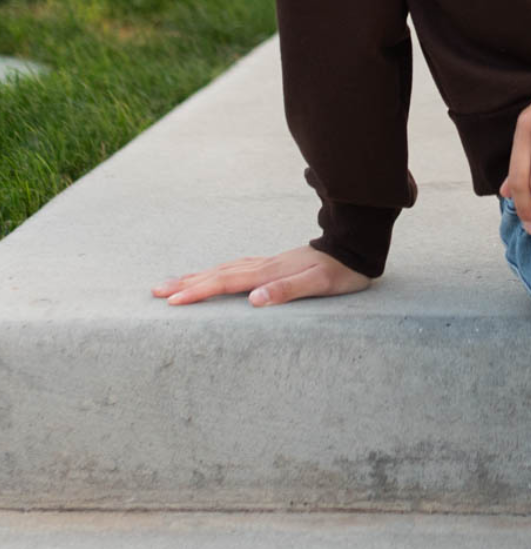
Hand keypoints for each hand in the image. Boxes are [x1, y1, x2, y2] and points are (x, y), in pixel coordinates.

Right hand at [151, 243, 375, 306]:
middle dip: (186, 283)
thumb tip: (253, 300)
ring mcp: (268, 263)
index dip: (198, 292)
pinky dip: (217, 272)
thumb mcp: (319, 284)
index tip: (172, 301)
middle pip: (217, 274)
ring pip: (224, 269)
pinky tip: (214, 274)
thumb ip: (287, 291)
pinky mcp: (274, 264)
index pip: (226, 283)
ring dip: (197, 276)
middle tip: (155, 291)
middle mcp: (264, 266)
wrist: (356, 246)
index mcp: (269, 273)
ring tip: (173, 283)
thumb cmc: (340, 271)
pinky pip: (236, 268)